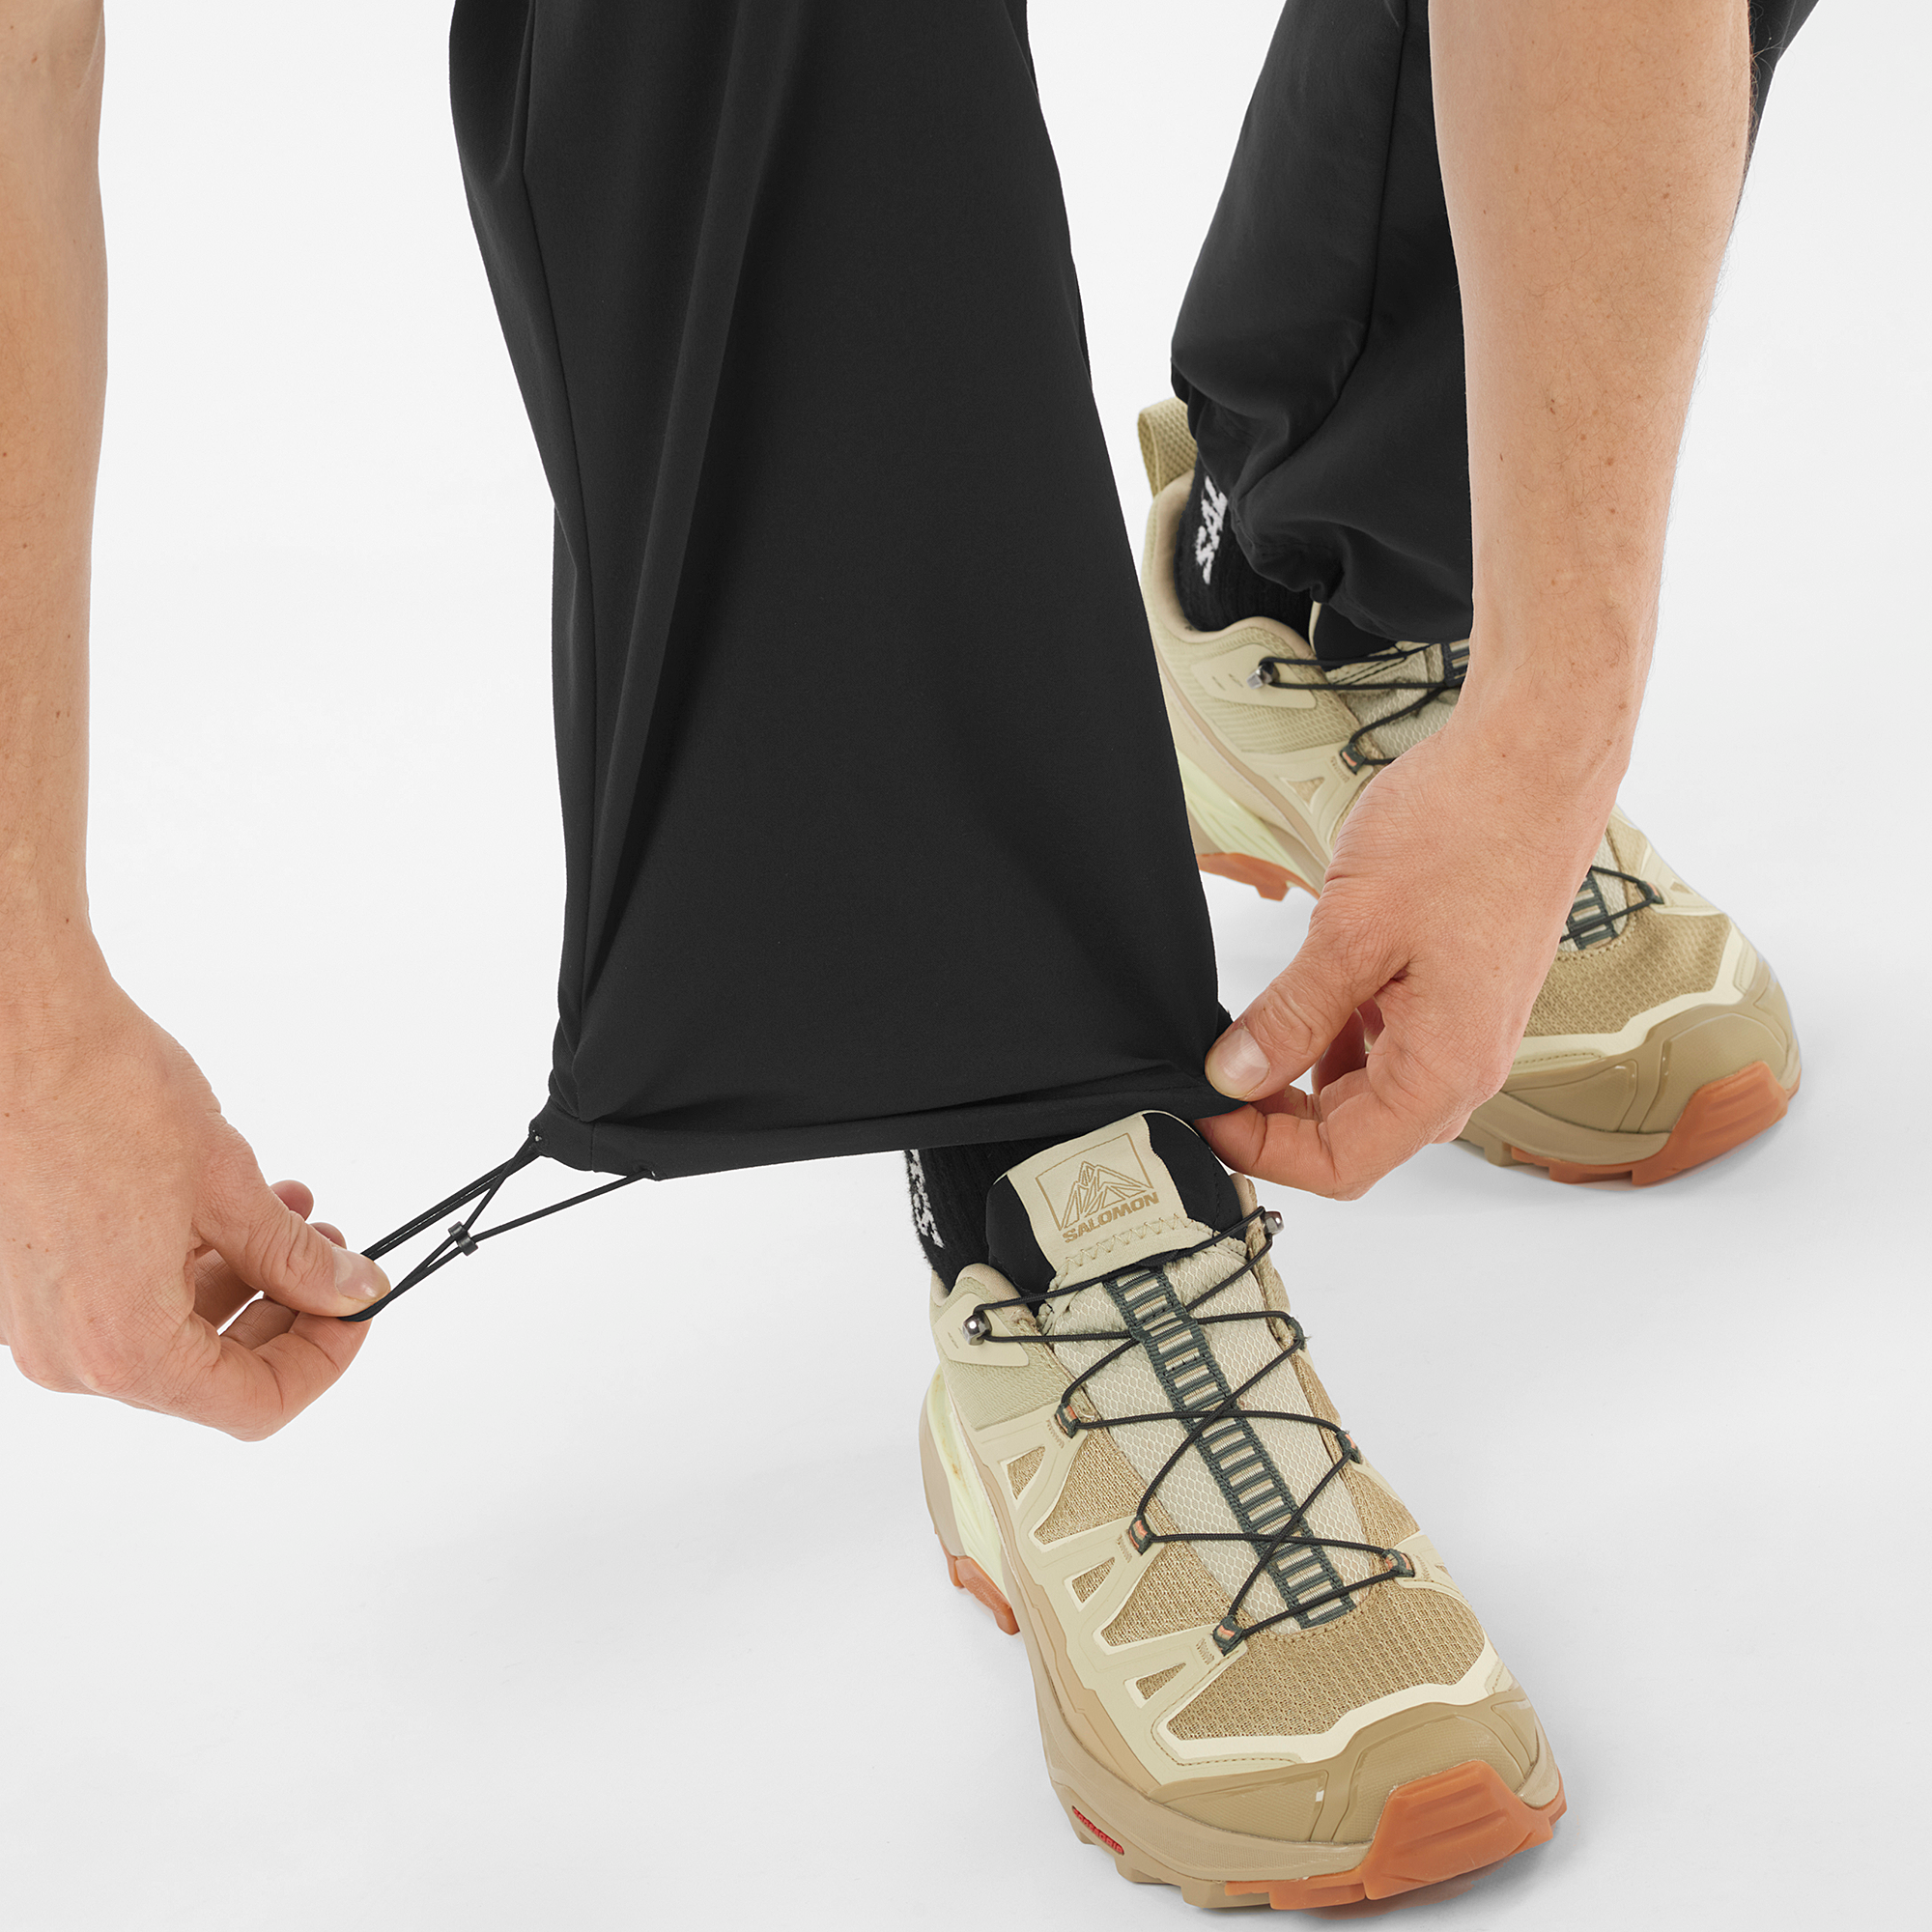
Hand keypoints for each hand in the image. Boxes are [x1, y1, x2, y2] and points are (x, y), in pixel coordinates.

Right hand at [0, 967, 388, 1436]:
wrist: (19, 1037)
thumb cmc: (105, 1100)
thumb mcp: (230, 1188)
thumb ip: (294, 1258)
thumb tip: (350, 1292)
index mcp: (124, 1347)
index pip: (253, 1406)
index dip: (323, 1362)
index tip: (356, 1312)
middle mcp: (71, 1354)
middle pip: (212, 1375)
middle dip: (287, 1313)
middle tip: (335, 1258)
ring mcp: (42, 1320)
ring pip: (172, 1332)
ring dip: (245, 1279)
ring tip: (294, 1212)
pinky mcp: (31, 1280)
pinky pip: (128, 1296)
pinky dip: (189, 1263)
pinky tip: (233, 1207)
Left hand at [1197, 708, 1615, 1198]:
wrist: (1534, 763)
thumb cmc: (1468, 830)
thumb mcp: (1352, 930)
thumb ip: (1290, 1016)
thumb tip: (1233, 1076)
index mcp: (1446, 1070)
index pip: (1340, 1165)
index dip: (1261, 1151)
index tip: (1205, 1112)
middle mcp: (1463, 1067)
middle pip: (1350, 1138)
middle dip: (1271, 1118)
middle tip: (1208, 1071)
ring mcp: (1461, 1033)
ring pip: (1363, 1093)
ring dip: (1298, 1075)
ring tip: (1242, 1029)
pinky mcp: (1453, 998)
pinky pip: (1383, 1046)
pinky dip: (1331, 1036)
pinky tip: (1300, 995)